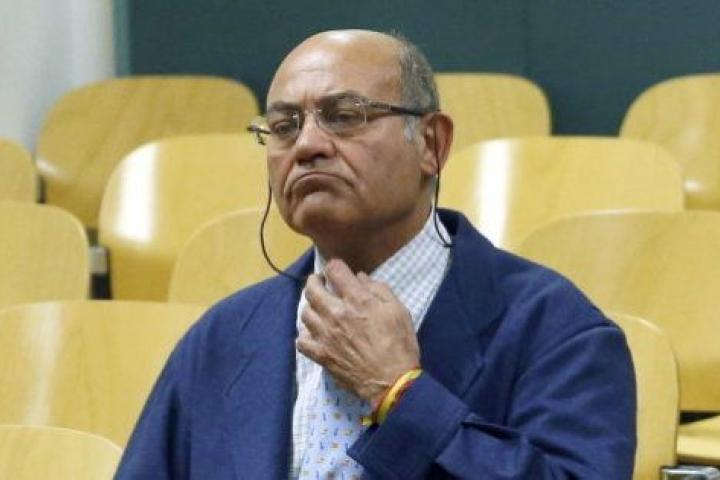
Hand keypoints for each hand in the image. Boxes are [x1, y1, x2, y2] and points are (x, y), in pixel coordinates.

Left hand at [296, 258, 419, 404]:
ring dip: (310, 306)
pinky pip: (301, 340)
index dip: (334, 267)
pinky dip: (305, 334)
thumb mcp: (398, 310)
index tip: (337, 271)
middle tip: (321, 283)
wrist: (392, 382)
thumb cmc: (400, 345)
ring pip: (304, 313)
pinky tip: (314, 333)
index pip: (334, 270)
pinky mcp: (320, 354)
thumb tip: (360, 277)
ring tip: (318, 308)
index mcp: (357, 299)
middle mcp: (335, 313)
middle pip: (312, 289)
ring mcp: (325, 335)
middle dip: (315, 281)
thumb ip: (379, 289)